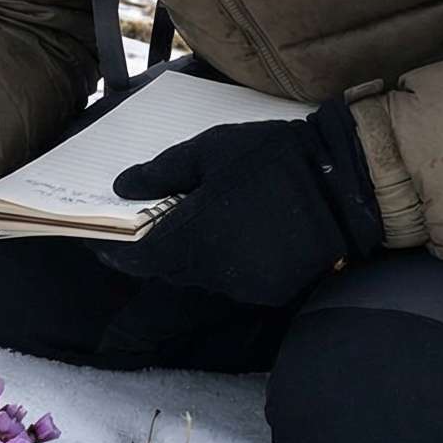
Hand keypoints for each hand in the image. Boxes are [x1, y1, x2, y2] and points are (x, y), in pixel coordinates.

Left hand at [104, 102, 384, 305]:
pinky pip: (229, 282)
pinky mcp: (268, 291)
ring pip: (196, 278)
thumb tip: (121, 187)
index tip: (99, 238)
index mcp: (194, 236)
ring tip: (186, 227)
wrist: (343, 183)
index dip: (113, 250)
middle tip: (140, 227)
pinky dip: (219, 264)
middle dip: (148, 251)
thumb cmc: (271, 158)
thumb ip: (161, 172)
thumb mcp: (210, 150)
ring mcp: (242, 286)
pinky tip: (227, 238)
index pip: (136, 258)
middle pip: (165, 269)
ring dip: (184, 258)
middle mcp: (213, 270)